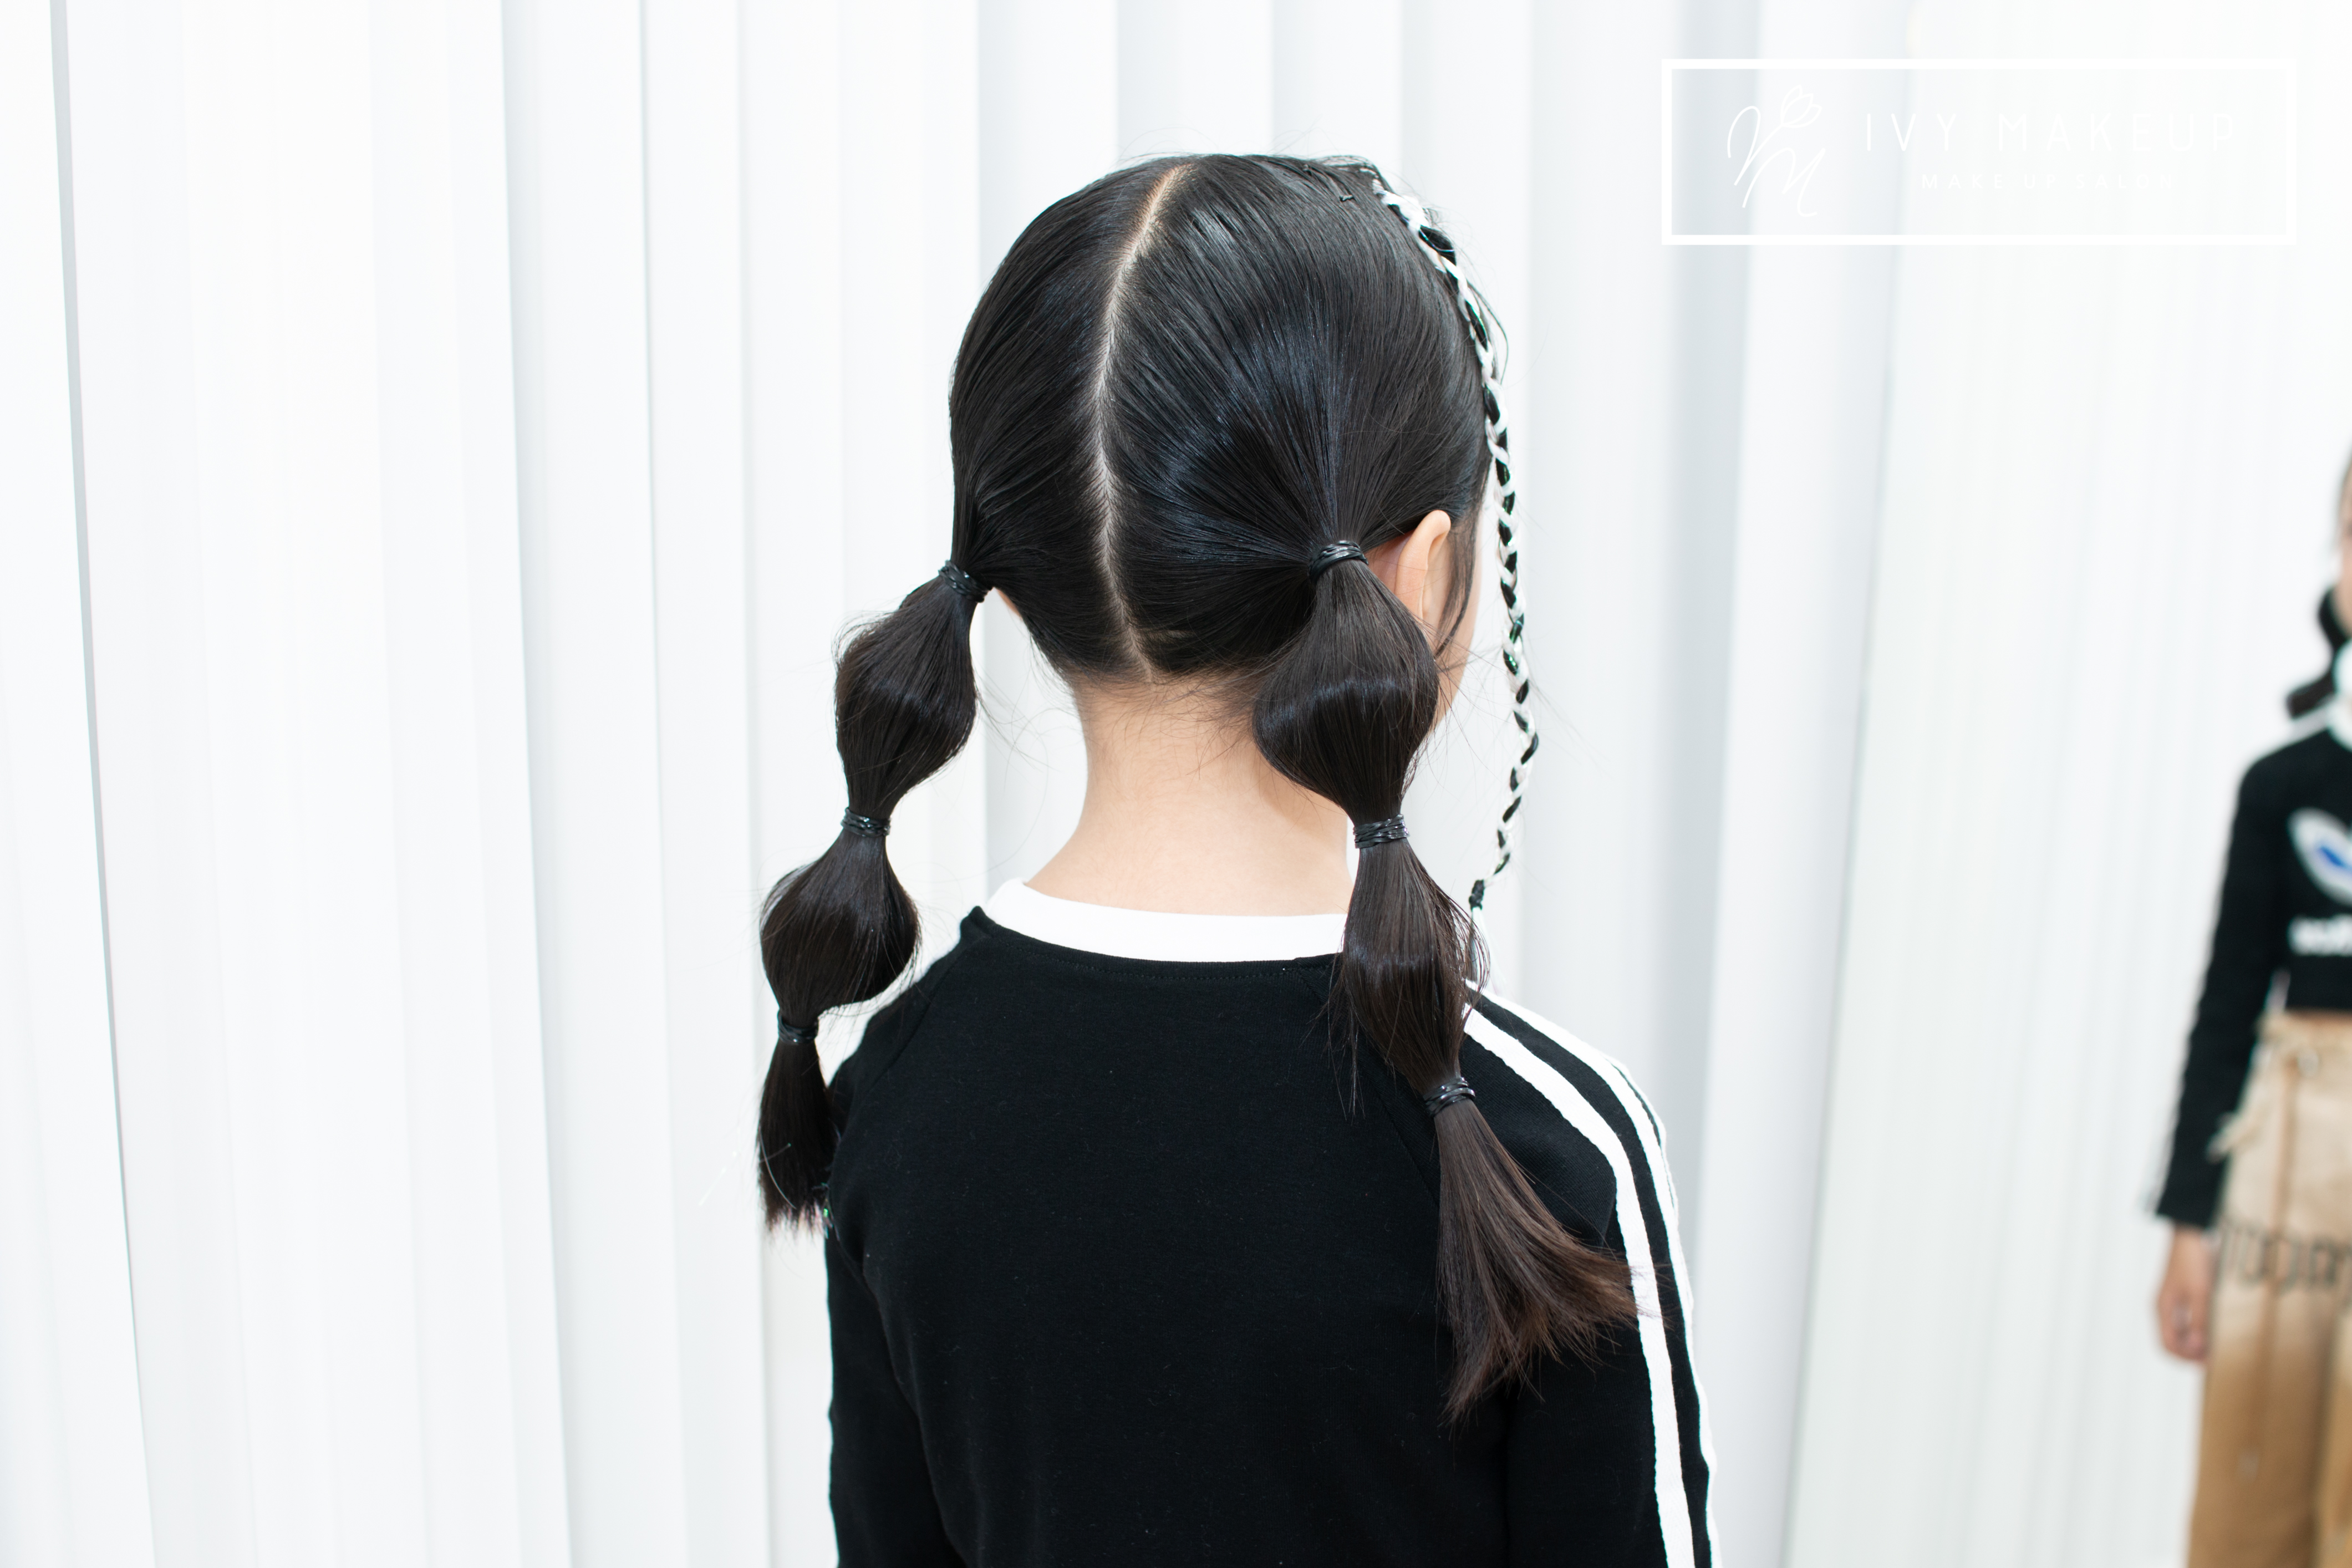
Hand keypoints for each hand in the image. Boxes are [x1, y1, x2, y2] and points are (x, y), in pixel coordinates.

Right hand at [2156, 1225, 2215, 1361]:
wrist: (2190, 1235)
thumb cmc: (2193, 1262)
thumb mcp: (2200, 1294)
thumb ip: (2198, 1322)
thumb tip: (2197, 1349)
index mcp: (2163, 1309)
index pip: (2167, 1345)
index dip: (2185, 1358)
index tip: (2207, 1364)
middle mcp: (2164, 1308)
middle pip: (2171, 1341)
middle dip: (2189, 1354)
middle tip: (2212, 1360)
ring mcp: (2172, 1302)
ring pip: (2179, 1333)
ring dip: (2194, 1344)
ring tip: (2214, 1348)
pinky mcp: (2181, 1296)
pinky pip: (2186, 1321)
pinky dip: (2197, 1331)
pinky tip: (2212, 1331)